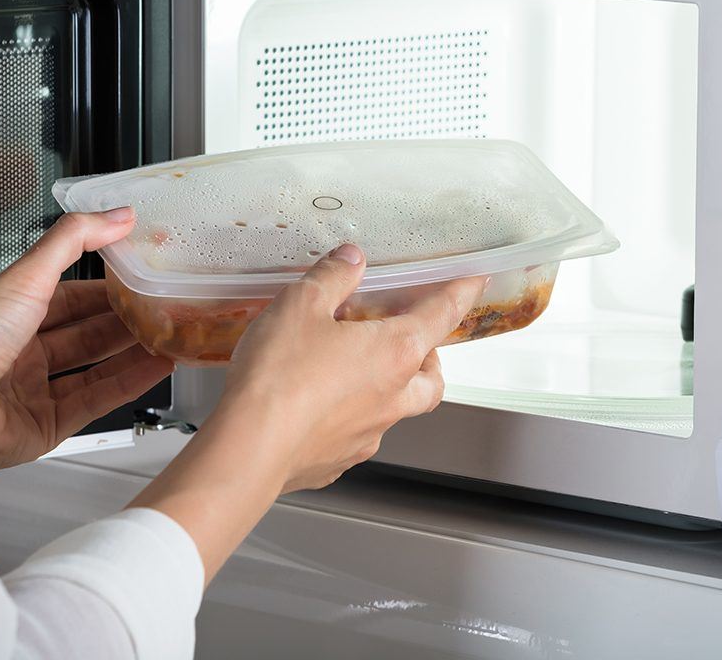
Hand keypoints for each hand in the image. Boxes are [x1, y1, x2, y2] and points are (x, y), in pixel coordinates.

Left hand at [0, 208, 173, 476]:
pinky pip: (97, 400)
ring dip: (134, 353)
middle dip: (127, 322)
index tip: (142, 277)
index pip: (72, 297)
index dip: (108, 288)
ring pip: (97, 367)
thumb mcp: (27, 275)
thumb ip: (74, 240)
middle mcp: (21, 352)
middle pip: (88, 334)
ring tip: (169, 337)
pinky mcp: (46, 426)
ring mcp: (34, 391)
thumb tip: (116, 215)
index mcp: (10, 314)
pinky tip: (155, 368)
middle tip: (164, 309)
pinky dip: (129, 383)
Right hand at [222, 243, 486, 491]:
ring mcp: (368, 435)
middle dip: (429, 358)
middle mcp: (392, 397)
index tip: (473, 283)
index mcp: (394, 352)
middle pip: (431, 379)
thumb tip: (350, 260)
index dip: (460, 294)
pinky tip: (317, 407)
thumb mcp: (301, 305)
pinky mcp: (337, 461)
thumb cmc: (278, 378)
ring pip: (396, 411)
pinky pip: (356, 436)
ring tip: (354, 371)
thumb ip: (332, 278)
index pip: (442, 315)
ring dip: (388, 390)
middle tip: (413, 342)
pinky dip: (349, 418)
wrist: (248, 449)